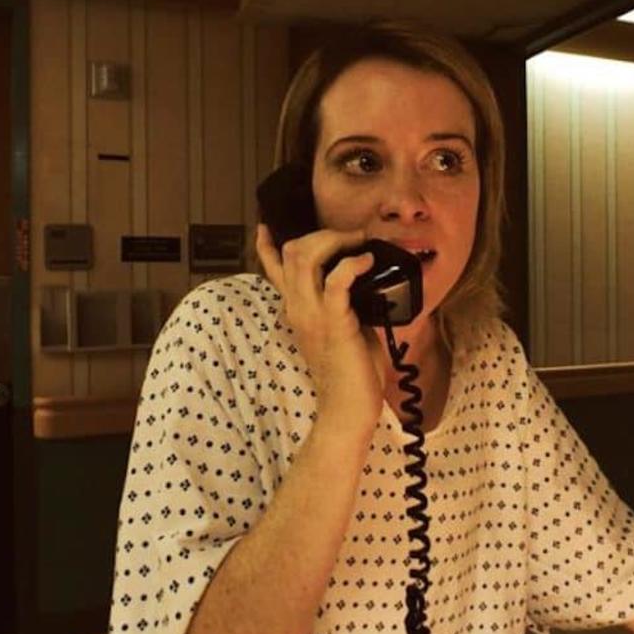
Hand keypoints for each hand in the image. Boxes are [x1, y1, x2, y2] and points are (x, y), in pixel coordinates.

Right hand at [255, 224, 385, 434]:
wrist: (347, 406)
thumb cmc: (350, 370)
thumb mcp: (340, 328)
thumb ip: (341, 304)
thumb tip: (364, 281)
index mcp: (296, 309)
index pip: (273, 271)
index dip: (267, 246)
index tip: (265, 227)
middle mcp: (298, 308)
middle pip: (292, 252)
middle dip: (322, 234)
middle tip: (352, 236)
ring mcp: (313, 314)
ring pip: (306, 258)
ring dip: (334, 241)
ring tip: (359, 242)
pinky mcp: (334, 322)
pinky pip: (337, 280)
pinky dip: (353, 263)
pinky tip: (368, 261)